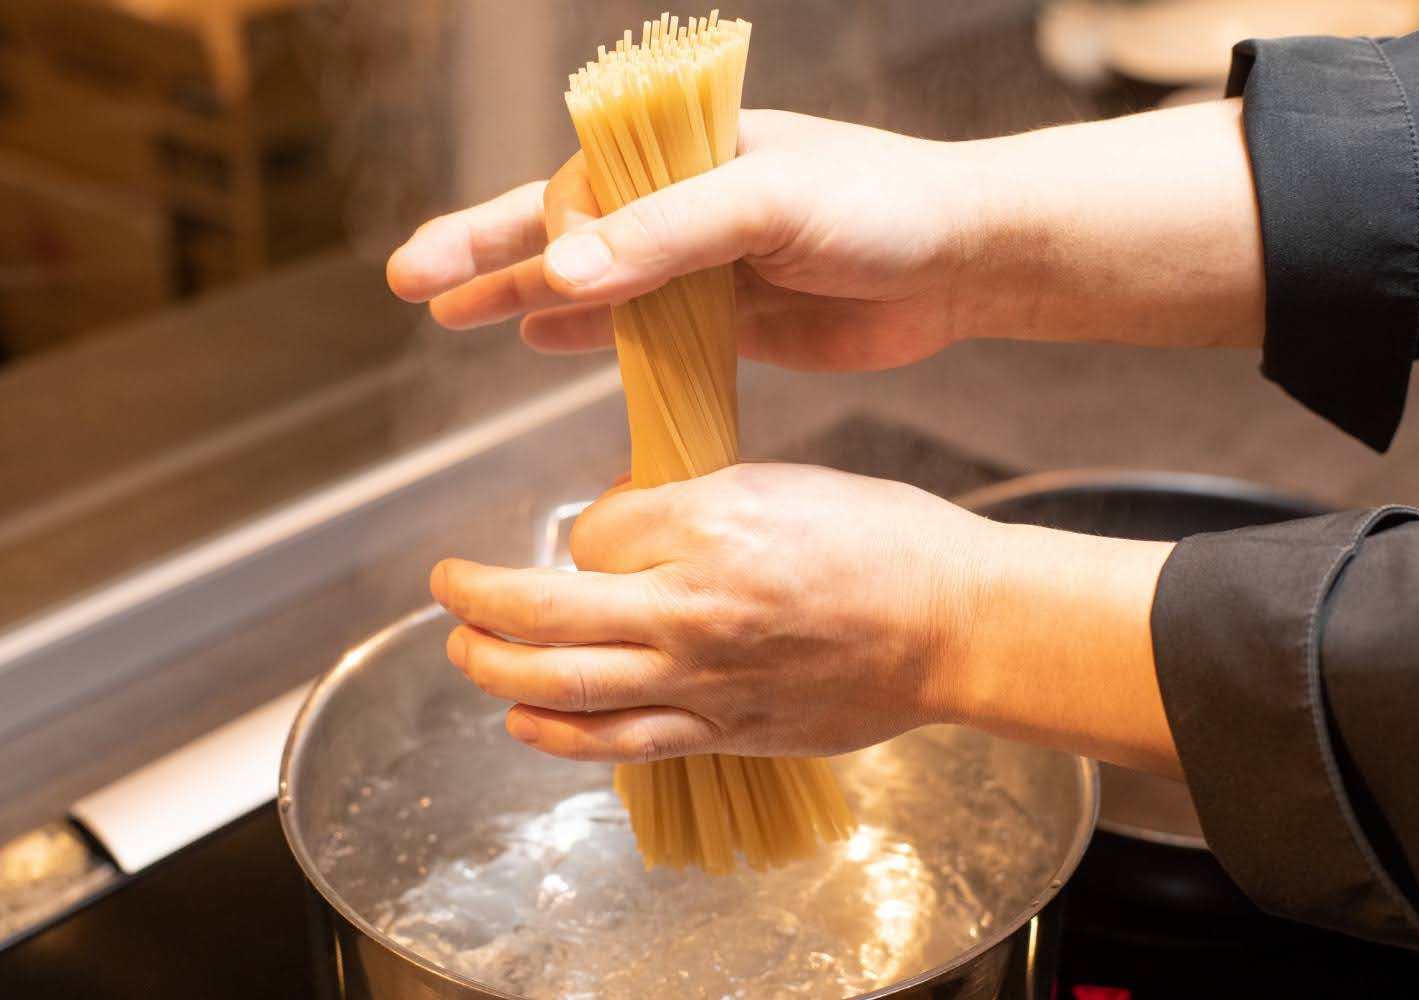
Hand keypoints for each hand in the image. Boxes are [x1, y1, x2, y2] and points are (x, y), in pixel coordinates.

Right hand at [388, 110, 977, 369]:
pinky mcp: (727, 318)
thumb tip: (560, 275)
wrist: (964, 262)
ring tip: (447, 312)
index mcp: (688, 149)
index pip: (582, 186)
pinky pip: (638, 328)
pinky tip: (534, 341)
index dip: (541, 230)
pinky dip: (586, 337)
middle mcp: (684, 203)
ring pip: (589, 281)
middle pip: (561, 226)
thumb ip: (667, 236)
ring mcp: (701, 262)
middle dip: (483, 250)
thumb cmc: (881, 205)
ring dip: (516, 295)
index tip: (532, 277)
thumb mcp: (769, 203)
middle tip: (407, 280)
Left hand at [429, 464, 1181, 775]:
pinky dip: (557, 735)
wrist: (953, 623)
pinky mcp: (723, 729)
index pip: (593, 532)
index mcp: (710, 528)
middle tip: (451, 588)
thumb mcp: (780, 482)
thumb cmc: (883, 541)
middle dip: (479, 599)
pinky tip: (524, 723)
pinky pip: (619, 741)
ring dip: (493, 670)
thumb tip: (622, 532)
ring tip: (465, 653)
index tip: (602, 531)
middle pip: (544, 611)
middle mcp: (692, 609)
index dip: (583, 529)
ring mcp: (704, 680)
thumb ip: (688, 506)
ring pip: (563, 685)